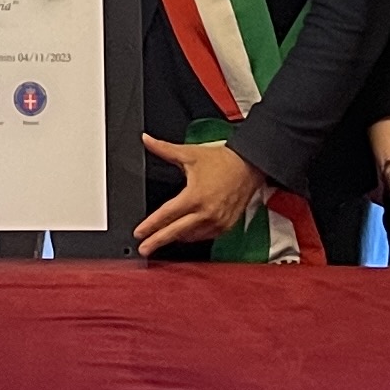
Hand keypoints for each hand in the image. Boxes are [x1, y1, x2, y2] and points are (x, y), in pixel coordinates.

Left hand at [134, 133, 266, 255]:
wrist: (250, 166)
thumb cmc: (223, 161)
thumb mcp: (190, 153)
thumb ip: (164, 149)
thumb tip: (147, 140)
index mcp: (195, 196)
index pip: (166, 215)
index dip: (150, 225)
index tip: (139, 233)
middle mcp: (206, 213)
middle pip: (176, 232)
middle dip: (157, 241)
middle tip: (143, 249)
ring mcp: (217, 222)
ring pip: (190, 236)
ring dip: (175, 238)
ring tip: (161, 240)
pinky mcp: (226, 226)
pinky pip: (204, 236)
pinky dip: (192, 236)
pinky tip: (183, 235)